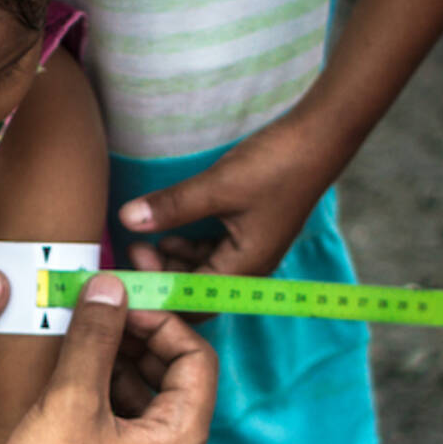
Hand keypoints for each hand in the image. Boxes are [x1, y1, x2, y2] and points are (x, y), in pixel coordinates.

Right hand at [0, 275, 216, 443]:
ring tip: (75, 336)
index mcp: (180, 438)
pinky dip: (96, 387)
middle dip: (135, 336)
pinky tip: (65, 374)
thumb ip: (94, 341)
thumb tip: (109, 287)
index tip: (118, 302)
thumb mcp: (70, 405)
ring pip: (141, 394)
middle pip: (172, 374)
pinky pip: (117, 417)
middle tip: (95, 310)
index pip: (197, 358)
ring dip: (112, 359)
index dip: (160, 321)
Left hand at [118, 118, 338, 280]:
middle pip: (195, 291)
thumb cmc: (274, 166)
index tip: (129, 271)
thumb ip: (171, 207)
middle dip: (161, 276)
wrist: (315, 141)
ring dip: (171, 261)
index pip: (192, 302)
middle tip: (131, 249)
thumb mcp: (216, 187)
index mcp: (244, 268)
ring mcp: (248, 251)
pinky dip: (186, 247)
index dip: (158, 293)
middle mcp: (248, 268)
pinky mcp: (245, 233)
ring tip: (142, 239)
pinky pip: (209, 253)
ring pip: (200, 272)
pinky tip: (166, 231)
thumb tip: (127, 220)